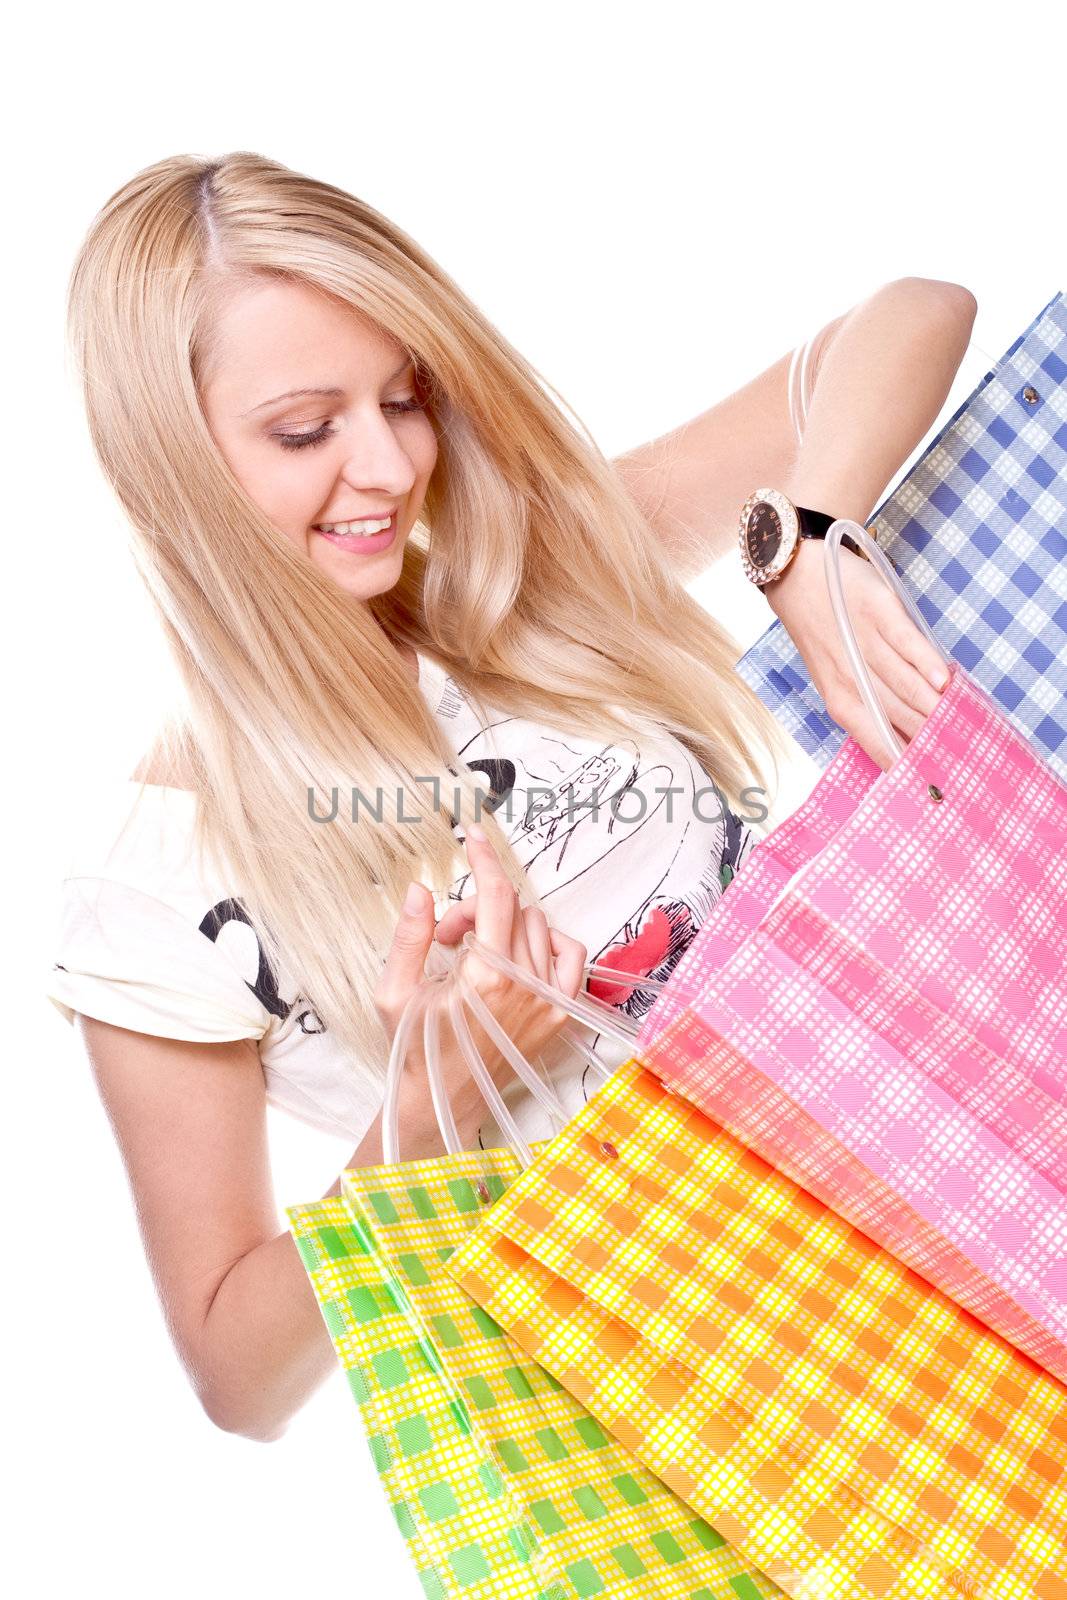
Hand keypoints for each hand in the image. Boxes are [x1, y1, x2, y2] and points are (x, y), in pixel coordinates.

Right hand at [372, 826, 587, 1152]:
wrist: (443, 1098)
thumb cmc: (414, 1048)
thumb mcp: (395, 991)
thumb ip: (409, 936)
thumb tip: (421, 889)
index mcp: (485, 977)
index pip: (495, 896)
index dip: (484, 859)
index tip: (474, 836)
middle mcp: (524, 986)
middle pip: (512, 908)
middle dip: (478, 908)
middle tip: (448, 937)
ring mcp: (548, 1001)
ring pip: (539, 926)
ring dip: (507, 925)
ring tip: (475, 953)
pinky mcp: (560, 1013)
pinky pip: (572, 955)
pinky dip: (548, 943)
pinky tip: (518, 956)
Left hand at [763, 538, 949, 770]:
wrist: (799, 578)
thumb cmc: (826, 635)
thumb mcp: (839, 680)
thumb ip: (872, 708)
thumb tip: (912, 739)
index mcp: (842, 703)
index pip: (879, 744)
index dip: (908, 765)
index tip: (935, 784)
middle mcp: (852, 679)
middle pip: (900, 717)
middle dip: (932, 740)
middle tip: (965, 758)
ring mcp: (866, 645)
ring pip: (905, 686)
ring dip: (935, 707)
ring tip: (963, 725)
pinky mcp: (880, 614)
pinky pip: (905, 644)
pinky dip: (924, 663)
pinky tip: (943, 681)